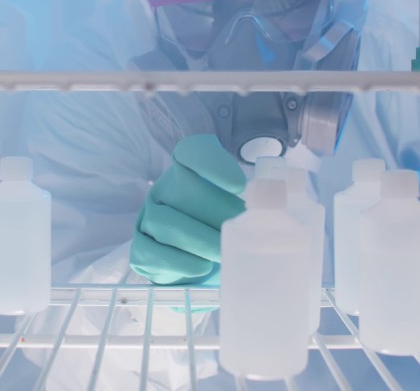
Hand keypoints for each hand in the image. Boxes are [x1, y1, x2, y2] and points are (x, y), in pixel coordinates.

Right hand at [129, 135, 245, 284]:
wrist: (197, 262)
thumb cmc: (223, 228)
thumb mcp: (240, 208)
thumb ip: (257, 199)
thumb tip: (278, 198)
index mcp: (187, 171)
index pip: (191, 152)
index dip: (212, 164)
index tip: (238, 185)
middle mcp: (164, 188)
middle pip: (183, 189)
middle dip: (216, 212)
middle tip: (241, 232)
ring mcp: (149, 217)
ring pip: (165, 221)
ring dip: (199, 240)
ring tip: (223, 254)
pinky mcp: (141, 248)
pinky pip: (151, 251)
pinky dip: (178, 262)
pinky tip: (201, 267)